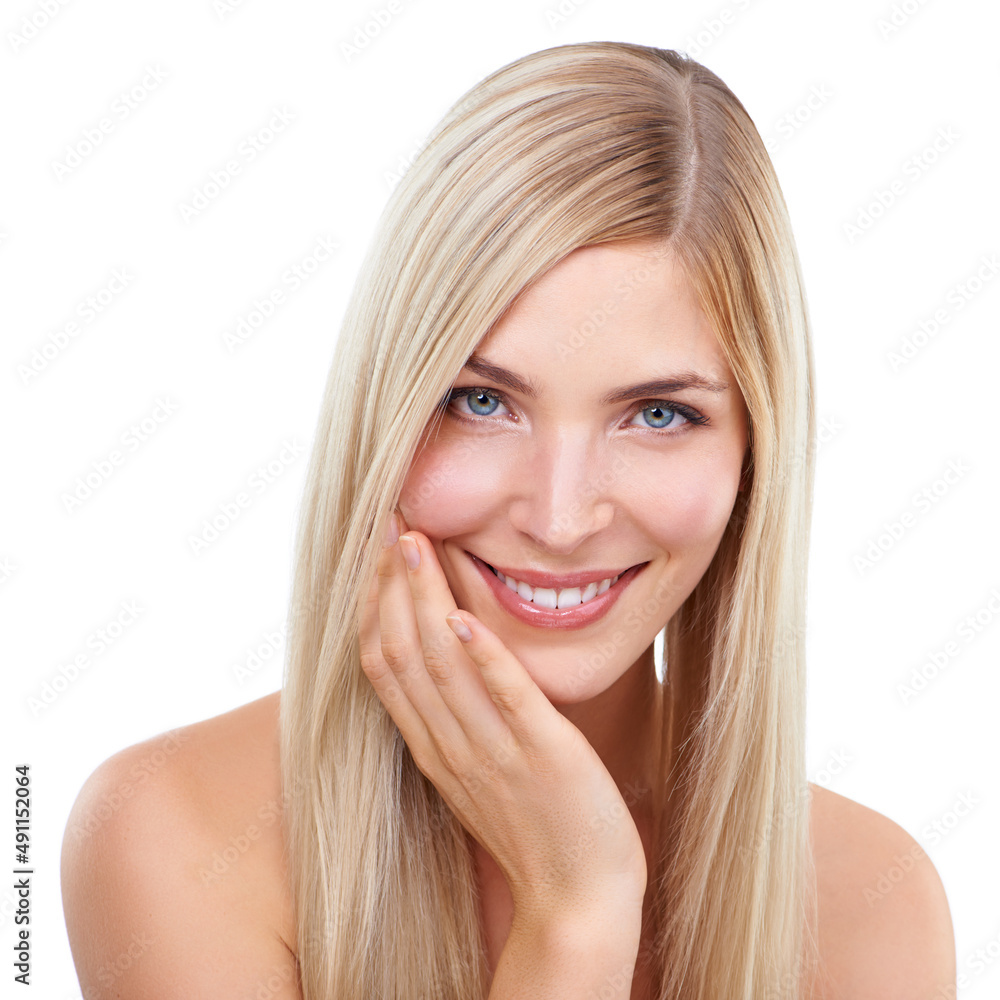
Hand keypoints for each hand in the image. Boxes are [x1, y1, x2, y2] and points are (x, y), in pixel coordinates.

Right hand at [359, 510, 648, 922]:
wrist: (577, 897)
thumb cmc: (533, 823)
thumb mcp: (476, 767)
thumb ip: (456, 716)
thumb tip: (445, 657)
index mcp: (432, 745)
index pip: (382, 664)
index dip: (374, 604)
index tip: (378, 549)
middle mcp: (450, 745)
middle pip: (401, 655)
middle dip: (392, 586)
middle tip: (390, 523)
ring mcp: (494, 752)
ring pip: (441, 668)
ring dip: (424, 602)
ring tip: (415, 544)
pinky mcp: (544, 757)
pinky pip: (506, 702)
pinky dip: (483, 658)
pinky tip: (466, 617)